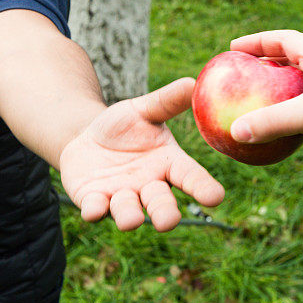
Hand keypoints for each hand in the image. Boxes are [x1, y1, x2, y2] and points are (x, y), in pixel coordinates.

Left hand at [59, 78, 224, 231]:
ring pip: (129, 213)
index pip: (190, 177)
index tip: (216, 197)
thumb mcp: (144, 109)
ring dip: (130, 216)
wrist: (86, 139)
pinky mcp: (94, 201)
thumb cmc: (123, 126)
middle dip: (164, 214)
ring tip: (131, 219)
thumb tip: (195, 81)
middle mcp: (148, 186)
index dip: (203, 188)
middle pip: (161, 205)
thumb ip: (169, 100)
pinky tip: (94, 210)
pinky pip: (95, 210)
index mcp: (168, 164)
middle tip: (167, 221)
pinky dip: (95, 211)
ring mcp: (121, 197)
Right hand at [228, 30, 302, 152]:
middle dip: (265, 62)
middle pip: (291, 59)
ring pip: (298, 85)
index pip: (285, 39)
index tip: (234, 46)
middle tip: (241, 70)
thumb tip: (235, 132)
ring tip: (253, 97)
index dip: (258, 41)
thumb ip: (271, 122)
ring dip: (276, 88)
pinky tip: (273, 128)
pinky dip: (286, 112)